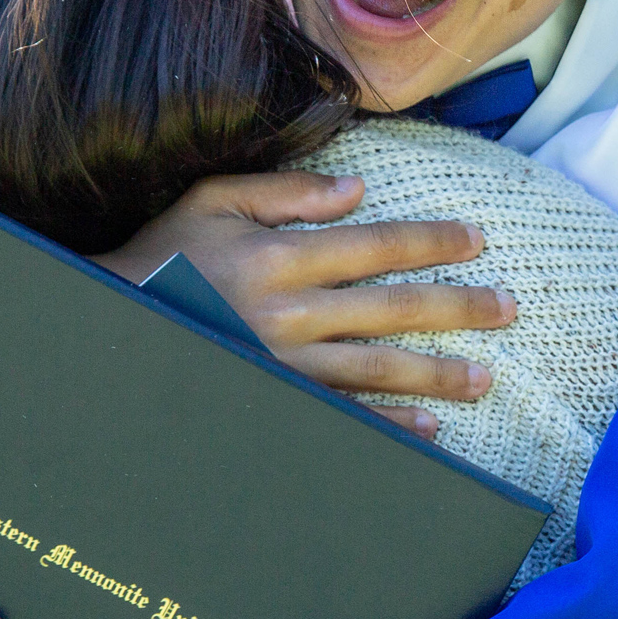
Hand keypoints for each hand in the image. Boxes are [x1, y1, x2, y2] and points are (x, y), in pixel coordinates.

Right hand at [95, 173, 514, 433]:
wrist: (108, 326)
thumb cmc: (165, 257)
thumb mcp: (213, 200)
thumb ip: (285, 191)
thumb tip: (358, 188)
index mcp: (279, 257)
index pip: (376, 245)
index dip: (432, 242)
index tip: (478, 241)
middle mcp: (289, 313)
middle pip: (392, 309)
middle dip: (457, 308)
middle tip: (509, 308)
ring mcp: (283, 367)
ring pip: (377, 370)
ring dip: (436, 374)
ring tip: (485, 377)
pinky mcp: (274, 403)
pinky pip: (343, 418)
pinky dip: (389, 426)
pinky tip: (430, 429)